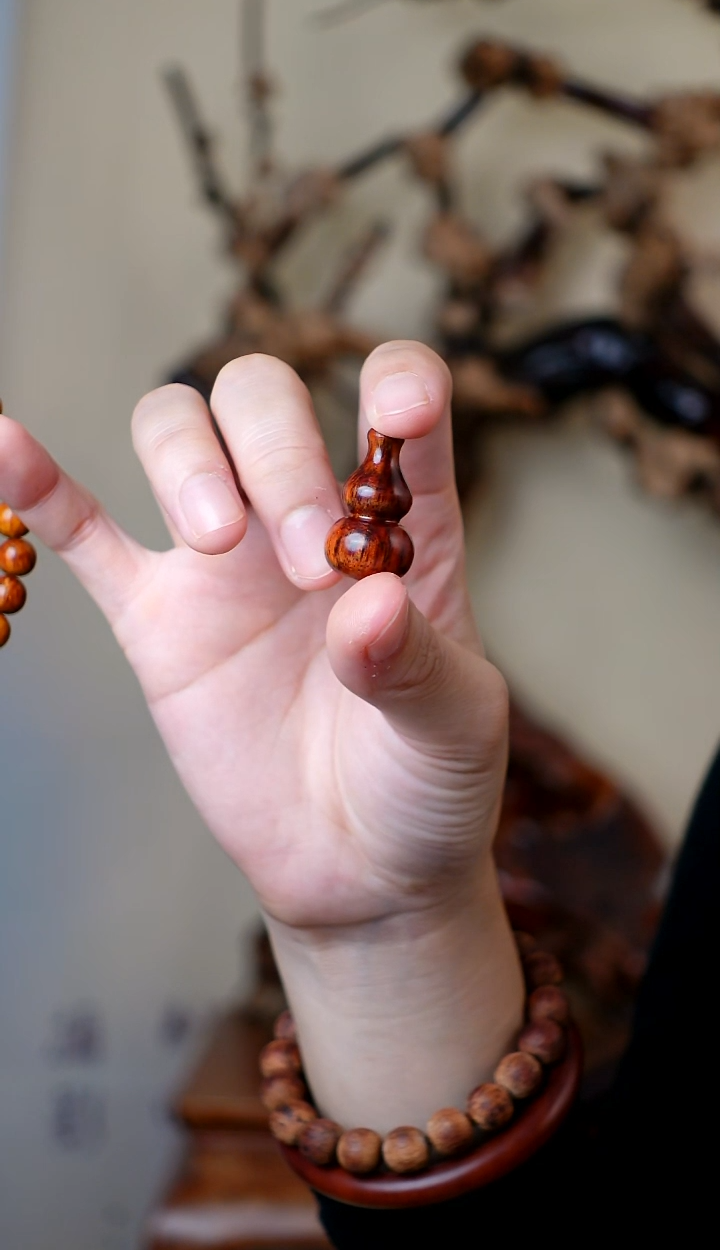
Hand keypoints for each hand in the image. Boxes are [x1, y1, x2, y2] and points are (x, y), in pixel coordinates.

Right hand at [0, 340, 521, 1128]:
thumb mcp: (456, 724)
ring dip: (188, 460)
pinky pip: (84, 534)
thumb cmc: (426, 780)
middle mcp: (304, 517)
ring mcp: (223, 562)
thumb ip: (416, 662)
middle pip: (264, 400)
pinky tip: (7, 440)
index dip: (396, 382)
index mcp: (406, 523)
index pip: (399, 399)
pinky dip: (40, 487)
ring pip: (177, 433)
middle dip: (279, 454)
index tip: (398, 416)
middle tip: (309, 564)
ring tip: (212, 543)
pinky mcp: (158, 619)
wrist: (358, 867)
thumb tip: (365, 606)